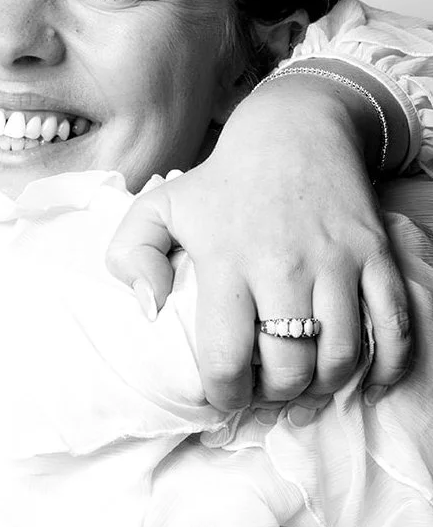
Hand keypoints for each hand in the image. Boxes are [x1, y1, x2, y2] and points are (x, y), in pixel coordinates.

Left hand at [107, 81, 411, 413]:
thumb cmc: (220, 181)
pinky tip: (367, 384)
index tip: (225, 396)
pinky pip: (394, 327)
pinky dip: (387, 367)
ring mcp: (336, 261)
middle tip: (266, 390)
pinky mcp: (375, 255)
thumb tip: (146, 309)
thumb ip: (131, 255)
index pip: (226, 356)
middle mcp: (284, 265)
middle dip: (275, 394)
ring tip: (305, 384)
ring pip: (342, 355)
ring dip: (324, 386)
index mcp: (228, 260)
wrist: (292, 130)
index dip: (225, 394)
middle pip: (289, 366)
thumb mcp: (160, 207)